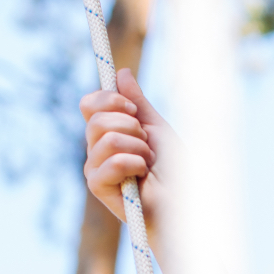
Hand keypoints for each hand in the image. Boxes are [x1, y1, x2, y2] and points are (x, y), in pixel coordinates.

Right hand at [80, 67, 170, 227]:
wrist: (184, 201)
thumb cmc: (175, 170)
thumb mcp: (158, 128)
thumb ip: (138, 103)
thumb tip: (122, 72)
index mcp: (109, 133)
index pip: (89, 104)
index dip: (108, 98)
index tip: (133, 109)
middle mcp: (97, 149)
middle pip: (96, 118)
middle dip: (131, 126)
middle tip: (147, 145)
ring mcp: (95, 167)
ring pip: (106, 138)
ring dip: (138, 148)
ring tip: (148, 163)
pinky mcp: (98, 186)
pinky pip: (111, 161)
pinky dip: (134, 164)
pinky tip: (142, 177)